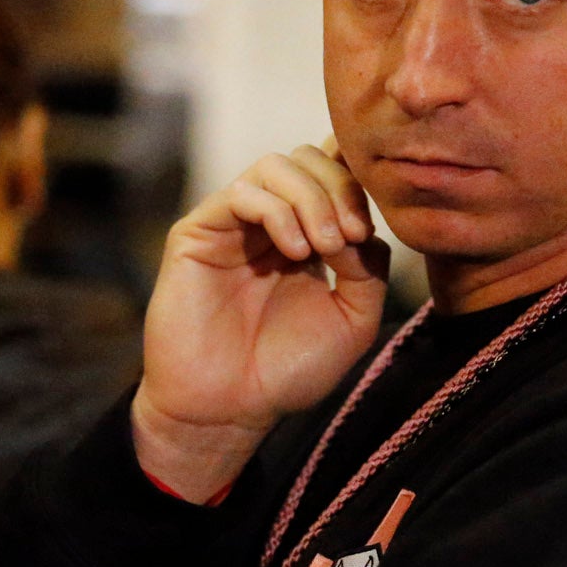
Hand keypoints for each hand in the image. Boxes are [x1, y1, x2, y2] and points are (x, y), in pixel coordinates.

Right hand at [133, 142, 389, 501]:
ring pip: (275, 165)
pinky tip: (295, 253)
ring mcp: (233, 222)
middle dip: (339, 187)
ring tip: (324, 247)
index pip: (333, 170)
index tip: (366, 229)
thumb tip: (361, 227)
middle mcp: (270, 218)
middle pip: (308, 157)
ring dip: (311, 197)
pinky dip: (277, 213)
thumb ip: (369, 267)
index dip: (356, 181)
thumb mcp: (353, 319)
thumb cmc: (288, 368)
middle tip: (349, 236)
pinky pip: (240, 193)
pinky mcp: (198, 231)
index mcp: (307, 230)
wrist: (230, 409)